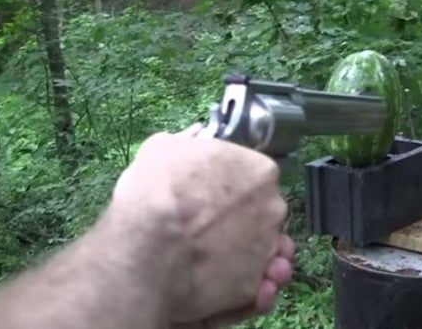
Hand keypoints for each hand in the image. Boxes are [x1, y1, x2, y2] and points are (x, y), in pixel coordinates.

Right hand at [109, 123, 294, 325]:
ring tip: (215, 260)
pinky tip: (218, 281)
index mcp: (260, 171)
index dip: (233, 187)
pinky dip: (241, 284)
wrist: (147, 250)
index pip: (255, 177)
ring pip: (261, 250)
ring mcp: (267, 249)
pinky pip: (253, 283)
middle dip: (243, 221)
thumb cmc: (156, 193)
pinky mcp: (254, 285)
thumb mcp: (162, 150)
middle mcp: (274, 209)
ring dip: (246, 254)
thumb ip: (186, 142)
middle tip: (211, 228)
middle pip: (263, 213)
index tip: (213, 195)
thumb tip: (195, 135)